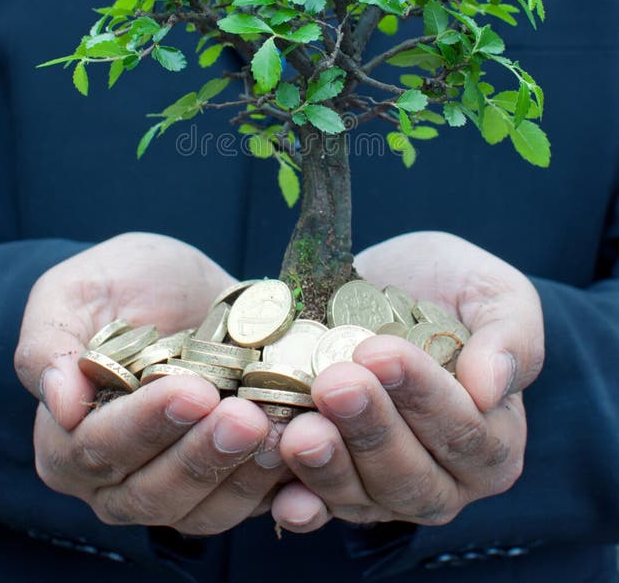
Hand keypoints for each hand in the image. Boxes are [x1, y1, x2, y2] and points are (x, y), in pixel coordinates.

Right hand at [15, 233, 291, 533]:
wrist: (181, 284)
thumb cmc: (118, 281)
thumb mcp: (73, 291)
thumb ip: (50, 343)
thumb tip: (60, 402)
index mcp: (68, 438)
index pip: (97, 449)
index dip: (144, 426)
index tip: (192, 391)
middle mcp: (116, 478)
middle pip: (152, 492)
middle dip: (201, 457)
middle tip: (246, 418)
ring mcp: (174, 486)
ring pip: (203, 511)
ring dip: (243, 478)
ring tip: (279, 430)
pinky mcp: (226, 482)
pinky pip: (249, 504)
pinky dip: (278, 485)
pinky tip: (303, 448)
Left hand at [272, 231, 543, 531]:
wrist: (383, 284)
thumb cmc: (450, 285)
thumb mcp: (493, 291)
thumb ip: (509, 337)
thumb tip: (490, 387)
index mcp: (494, 440)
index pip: (465, 433)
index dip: (424, 397)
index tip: (381, 353)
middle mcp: (444, 479)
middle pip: (411, 476)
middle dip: (371, 429)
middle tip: (334, 383)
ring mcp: (384, 490)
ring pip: (362, 497)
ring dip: (330, 466)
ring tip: (301, 429)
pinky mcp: (334, 487)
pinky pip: (318, 509)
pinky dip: (301, 506)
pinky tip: (283, 498)